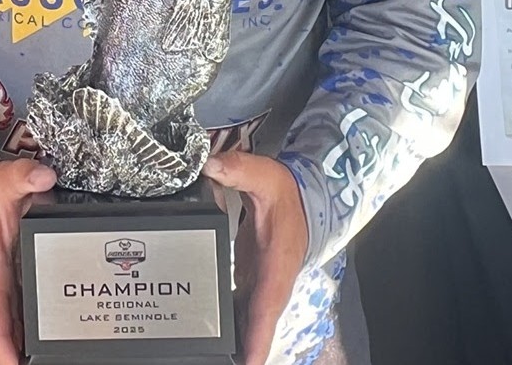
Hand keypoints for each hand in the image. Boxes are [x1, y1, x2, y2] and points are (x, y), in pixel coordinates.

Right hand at [0, 158, 58, 364]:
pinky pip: (23, 313)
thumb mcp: (7, 178)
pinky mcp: (17, 282)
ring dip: (23, 345)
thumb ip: (24, 176)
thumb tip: (42, 177)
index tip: (11, 361)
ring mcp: (7, 285)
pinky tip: (46, 345)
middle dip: (14, 352)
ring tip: (44, 360)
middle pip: (4, 328)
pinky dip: (30, 331)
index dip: (1, 339)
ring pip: (14, 325)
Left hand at [203, 151, 308, 364]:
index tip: (249, 364)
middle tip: (215, 362)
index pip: (265, 311)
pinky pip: (240, 314)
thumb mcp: (265, 178)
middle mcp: (270, 287)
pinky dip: (229, 327)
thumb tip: (212, 165)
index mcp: (275, 268)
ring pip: (247, 325)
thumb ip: (239, 171)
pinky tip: (209, 337)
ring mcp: (261, 290)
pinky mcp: (252, 286)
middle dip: (241, 351)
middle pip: (254, 329)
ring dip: (234, 342)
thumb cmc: (286, 195)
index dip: (257, 341)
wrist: (302, 201)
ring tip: (209, 356)